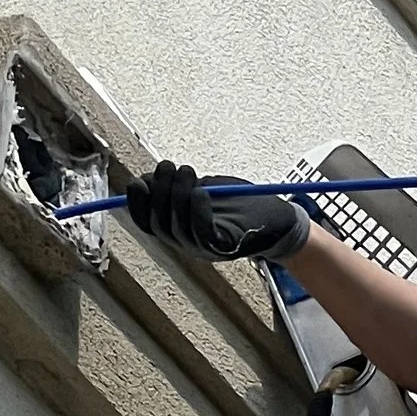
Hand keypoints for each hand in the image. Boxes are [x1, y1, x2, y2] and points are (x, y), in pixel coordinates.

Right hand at [125, 160, 308, 262]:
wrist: (279, 222)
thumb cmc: (242, 205)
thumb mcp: (205, 190)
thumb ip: (179, 187)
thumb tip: (151, 177)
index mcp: (179, 231)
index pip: (146, 222)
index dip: (137, 203)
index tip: (138, 181)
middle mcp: (187, 244)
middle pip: (158, 224)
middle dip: (159, 192)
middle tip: (168, 166)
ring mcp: (205, 249)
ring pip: (177, 228)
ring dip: (177, 195)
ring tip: (185, 171)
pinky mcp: (224, 247)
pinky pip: (203, 233)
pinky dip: (197, 211)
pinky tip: (200, 192)